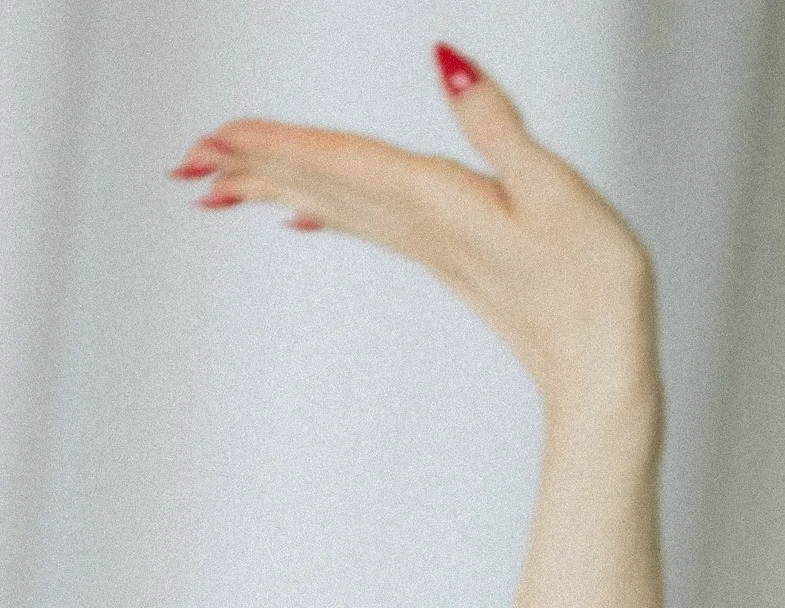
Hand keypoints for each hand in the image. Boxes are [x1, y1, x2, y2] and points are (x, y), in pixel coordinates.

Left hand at [174, 44, 656, 413]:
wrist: (601, 368)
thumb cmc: (591, 282)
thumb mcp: (553, 187)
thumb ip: (496, 124)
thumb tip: (445, 62)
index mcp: (437, 202)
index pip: (340, 160)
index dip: (276, 144)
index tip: (213, 140)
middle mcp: (419, 225)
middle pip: (320, 183)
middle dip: (250, 168)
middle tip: (183, 161)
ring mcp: (429, 245)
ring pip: (333, 203)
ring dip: (274, 187)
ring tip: (215, 182)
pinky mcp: (445, 258)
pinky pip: (367, 227)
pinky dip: (325, 211)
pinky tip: (298, 214)